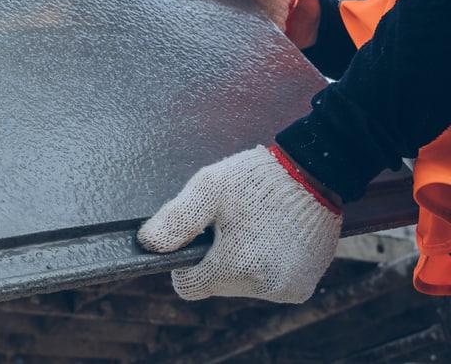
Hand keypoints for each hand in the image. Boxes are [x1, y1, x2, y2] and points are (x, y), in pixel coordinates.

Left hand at [136, 145, 341, 303]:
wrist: (314, 172)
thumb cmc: (256, 178)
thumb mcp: (208, 189)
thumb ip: (175, 219)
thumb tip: (148, 244)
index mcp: (236, 266)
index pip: (188, 287)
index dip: (188, 263)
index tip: (201, 238)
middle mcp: (265, 287)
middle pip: (216, 287)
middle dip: (216, 261)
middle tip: (232, 226)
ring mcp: (287, 290)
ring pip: (241, 287)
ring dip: (242, 264)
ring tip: (256, 229)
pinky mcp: (302, 289)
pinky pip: (267, 286)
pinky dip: (265, 267)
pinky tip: (273, 239)